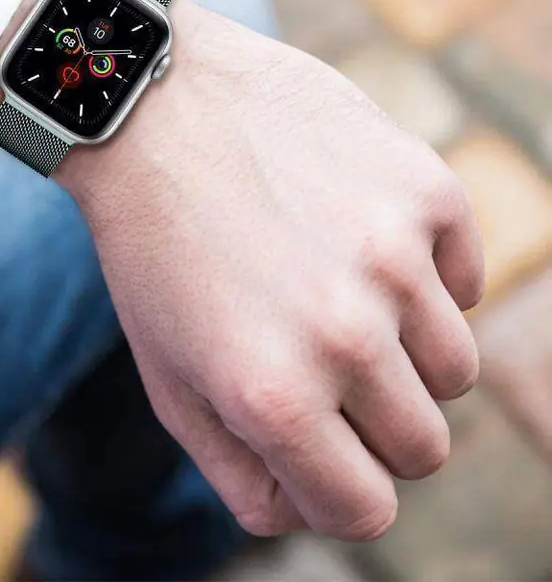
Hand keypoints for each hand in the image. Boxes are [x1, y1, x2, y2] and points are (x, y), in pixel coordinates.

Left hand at [57, 0, 483, 541]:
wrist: (152, 105)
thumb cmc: (152, 246)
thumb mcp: (166, 374)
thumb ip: (238, 468)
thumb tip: (309, 505)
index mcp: (271, 395)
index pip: (365, 511)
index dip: (341, 489)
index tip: (320, 449)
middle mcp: (343, 334)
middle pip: (423, 447)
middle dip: (374, 424)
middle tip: (321, 363)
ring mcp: (394, 256)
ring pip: (454, 369)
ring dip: (402, 349)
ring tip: (332, 292)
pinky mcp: (424, 189)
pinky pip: (465, 280)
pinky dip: (423, 275)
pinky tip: (354, 235)